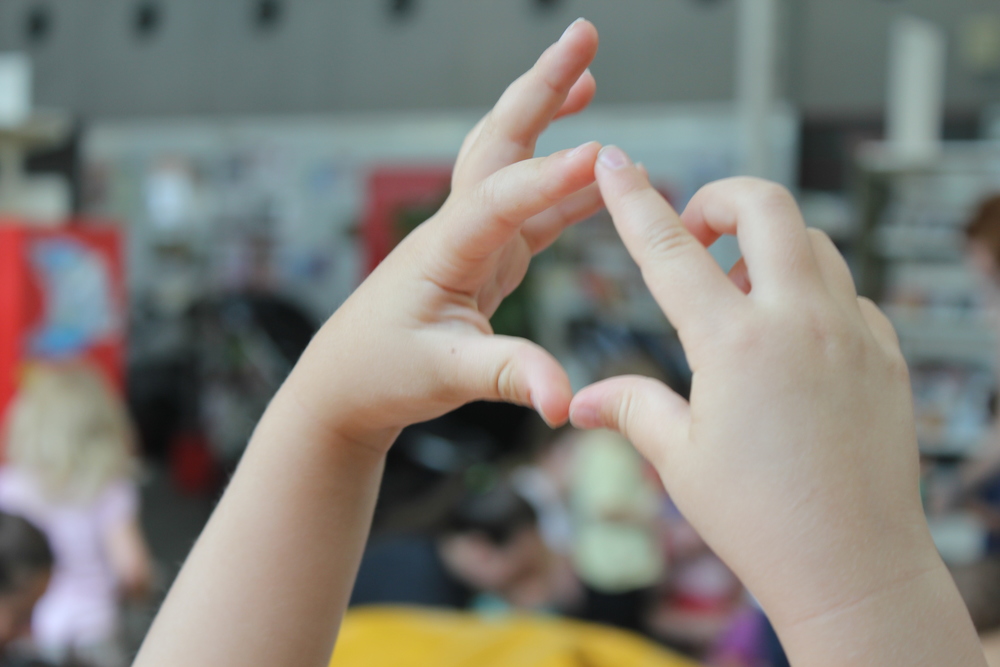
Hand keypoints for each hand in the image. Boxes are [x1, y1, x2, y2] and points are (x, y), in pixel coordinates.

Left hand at [286, 19, 601, 449]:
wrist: (343, 384)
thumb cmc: (382, 373)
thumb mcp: (446, 377)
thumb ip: (509, 378)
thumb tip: (563, 403)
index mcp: (444, 249)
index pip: (501, 198)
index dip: (551, 177)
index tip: (603, 155)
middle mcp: (457, 229)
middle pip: (501, 142)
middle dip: (542, 87)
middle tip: (584, 36)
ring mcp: (470, 239)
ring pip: (514, 164)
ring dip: (551, 119)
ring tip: (592, 79)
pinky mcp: (481, 258)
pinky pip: (529, 211)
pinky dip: (563, 187)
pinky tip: (595, 176)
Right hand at [570, 149, 939, 630]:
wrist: (855, 568)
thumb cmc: (761, 520)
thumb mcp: (680, 460)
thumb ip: (631, 409)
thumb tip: (581, 401)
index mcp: (735, 344)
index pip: (671, 250)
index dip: (634, 199)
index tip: (615, 161)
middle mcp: (800, 323)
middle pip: (767, 207)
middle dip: (723, 199)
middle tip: (699, 230)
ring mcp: (853, 333)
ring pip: (815, 243)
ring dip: (771, 246)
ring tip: (741, 293)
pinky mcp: (886, 355)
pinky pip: (850, 293)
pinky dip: (814, 292)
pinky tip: (792, 339)